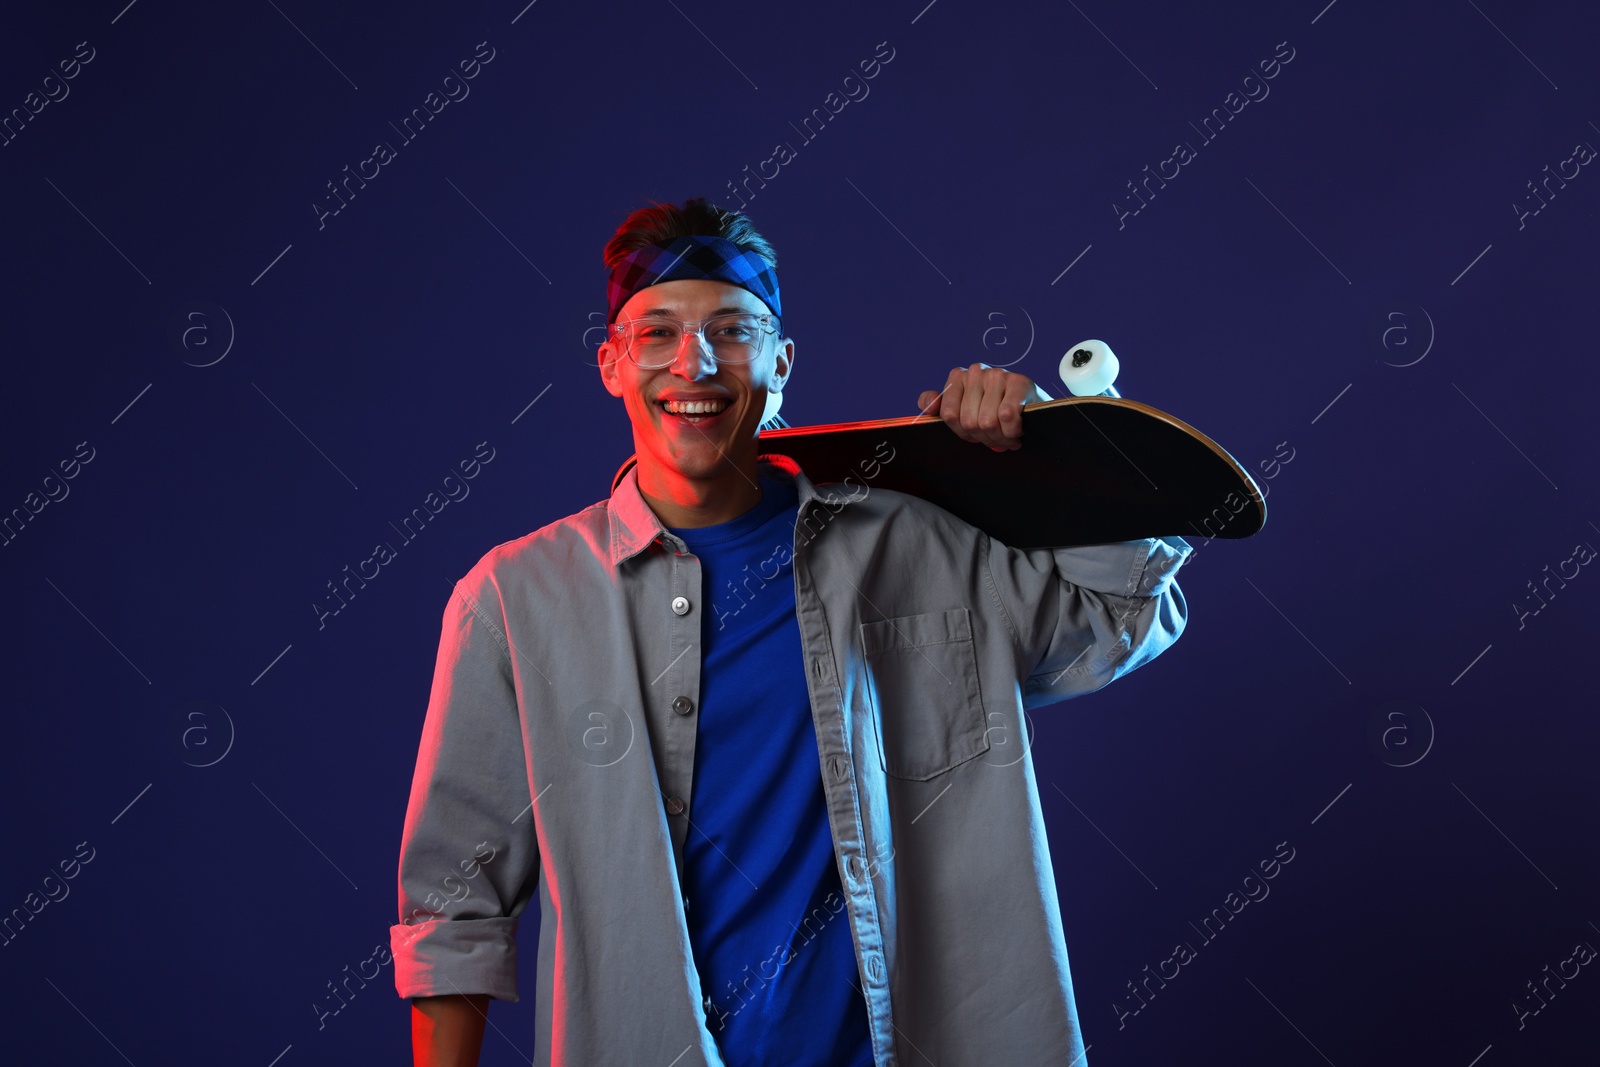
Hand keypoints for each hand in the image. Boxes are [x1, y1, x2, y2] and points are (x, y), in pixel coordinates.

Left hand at [917, 363, 1050, 451]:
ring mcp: (997, 374)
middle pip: (969, 421)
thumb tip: (929, 406)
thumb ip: (941, 405)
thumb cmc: (995, 408)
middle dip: (984, 438)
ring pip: (987, 422)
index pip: (949, 415)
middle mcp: (976, 371)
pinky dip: (1012, 432)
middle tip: (996, 440)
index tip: (975, 435)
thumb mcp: (965, 407)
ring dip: (1000, 438)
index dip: (962, 433)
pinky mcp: (1019, 381)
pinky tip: (1017, 432)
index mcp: (958, 376)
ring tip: (1008, 438)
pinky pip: (1007, 417)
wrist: (1032, 405)